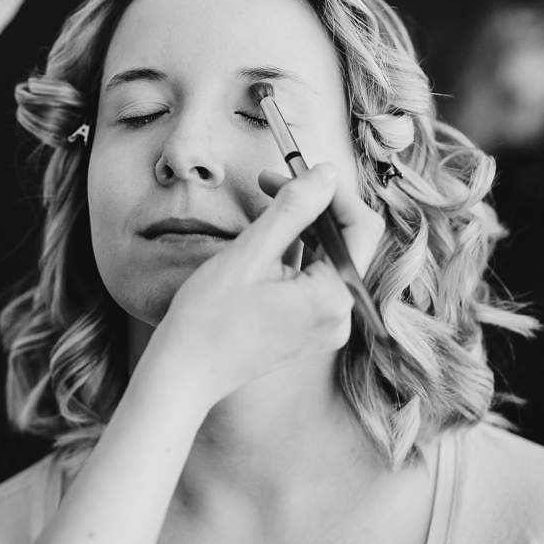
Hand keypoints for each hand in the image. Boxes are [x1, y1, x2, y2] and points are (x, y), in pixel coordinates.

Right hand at [134, 163, 385, 415]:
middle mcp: (339, 315)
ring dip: (299, 228)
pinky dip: (292, 255)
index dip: (332, 191)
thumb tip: (326, 173)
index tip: (298, 170)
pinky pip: (311, 280)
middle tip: (270, 182)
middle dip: (312, 206)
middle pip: (344, 242)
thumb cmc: (209, 318)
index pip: (360, 226)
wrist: (183, 373)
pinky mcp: (306, 330)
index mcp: (334, 297)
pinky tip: (262, 241)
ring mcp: (324, 326)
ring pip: (325, 259)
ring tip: (262, 206)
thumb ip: (293, 209)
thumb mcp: (250, 253)